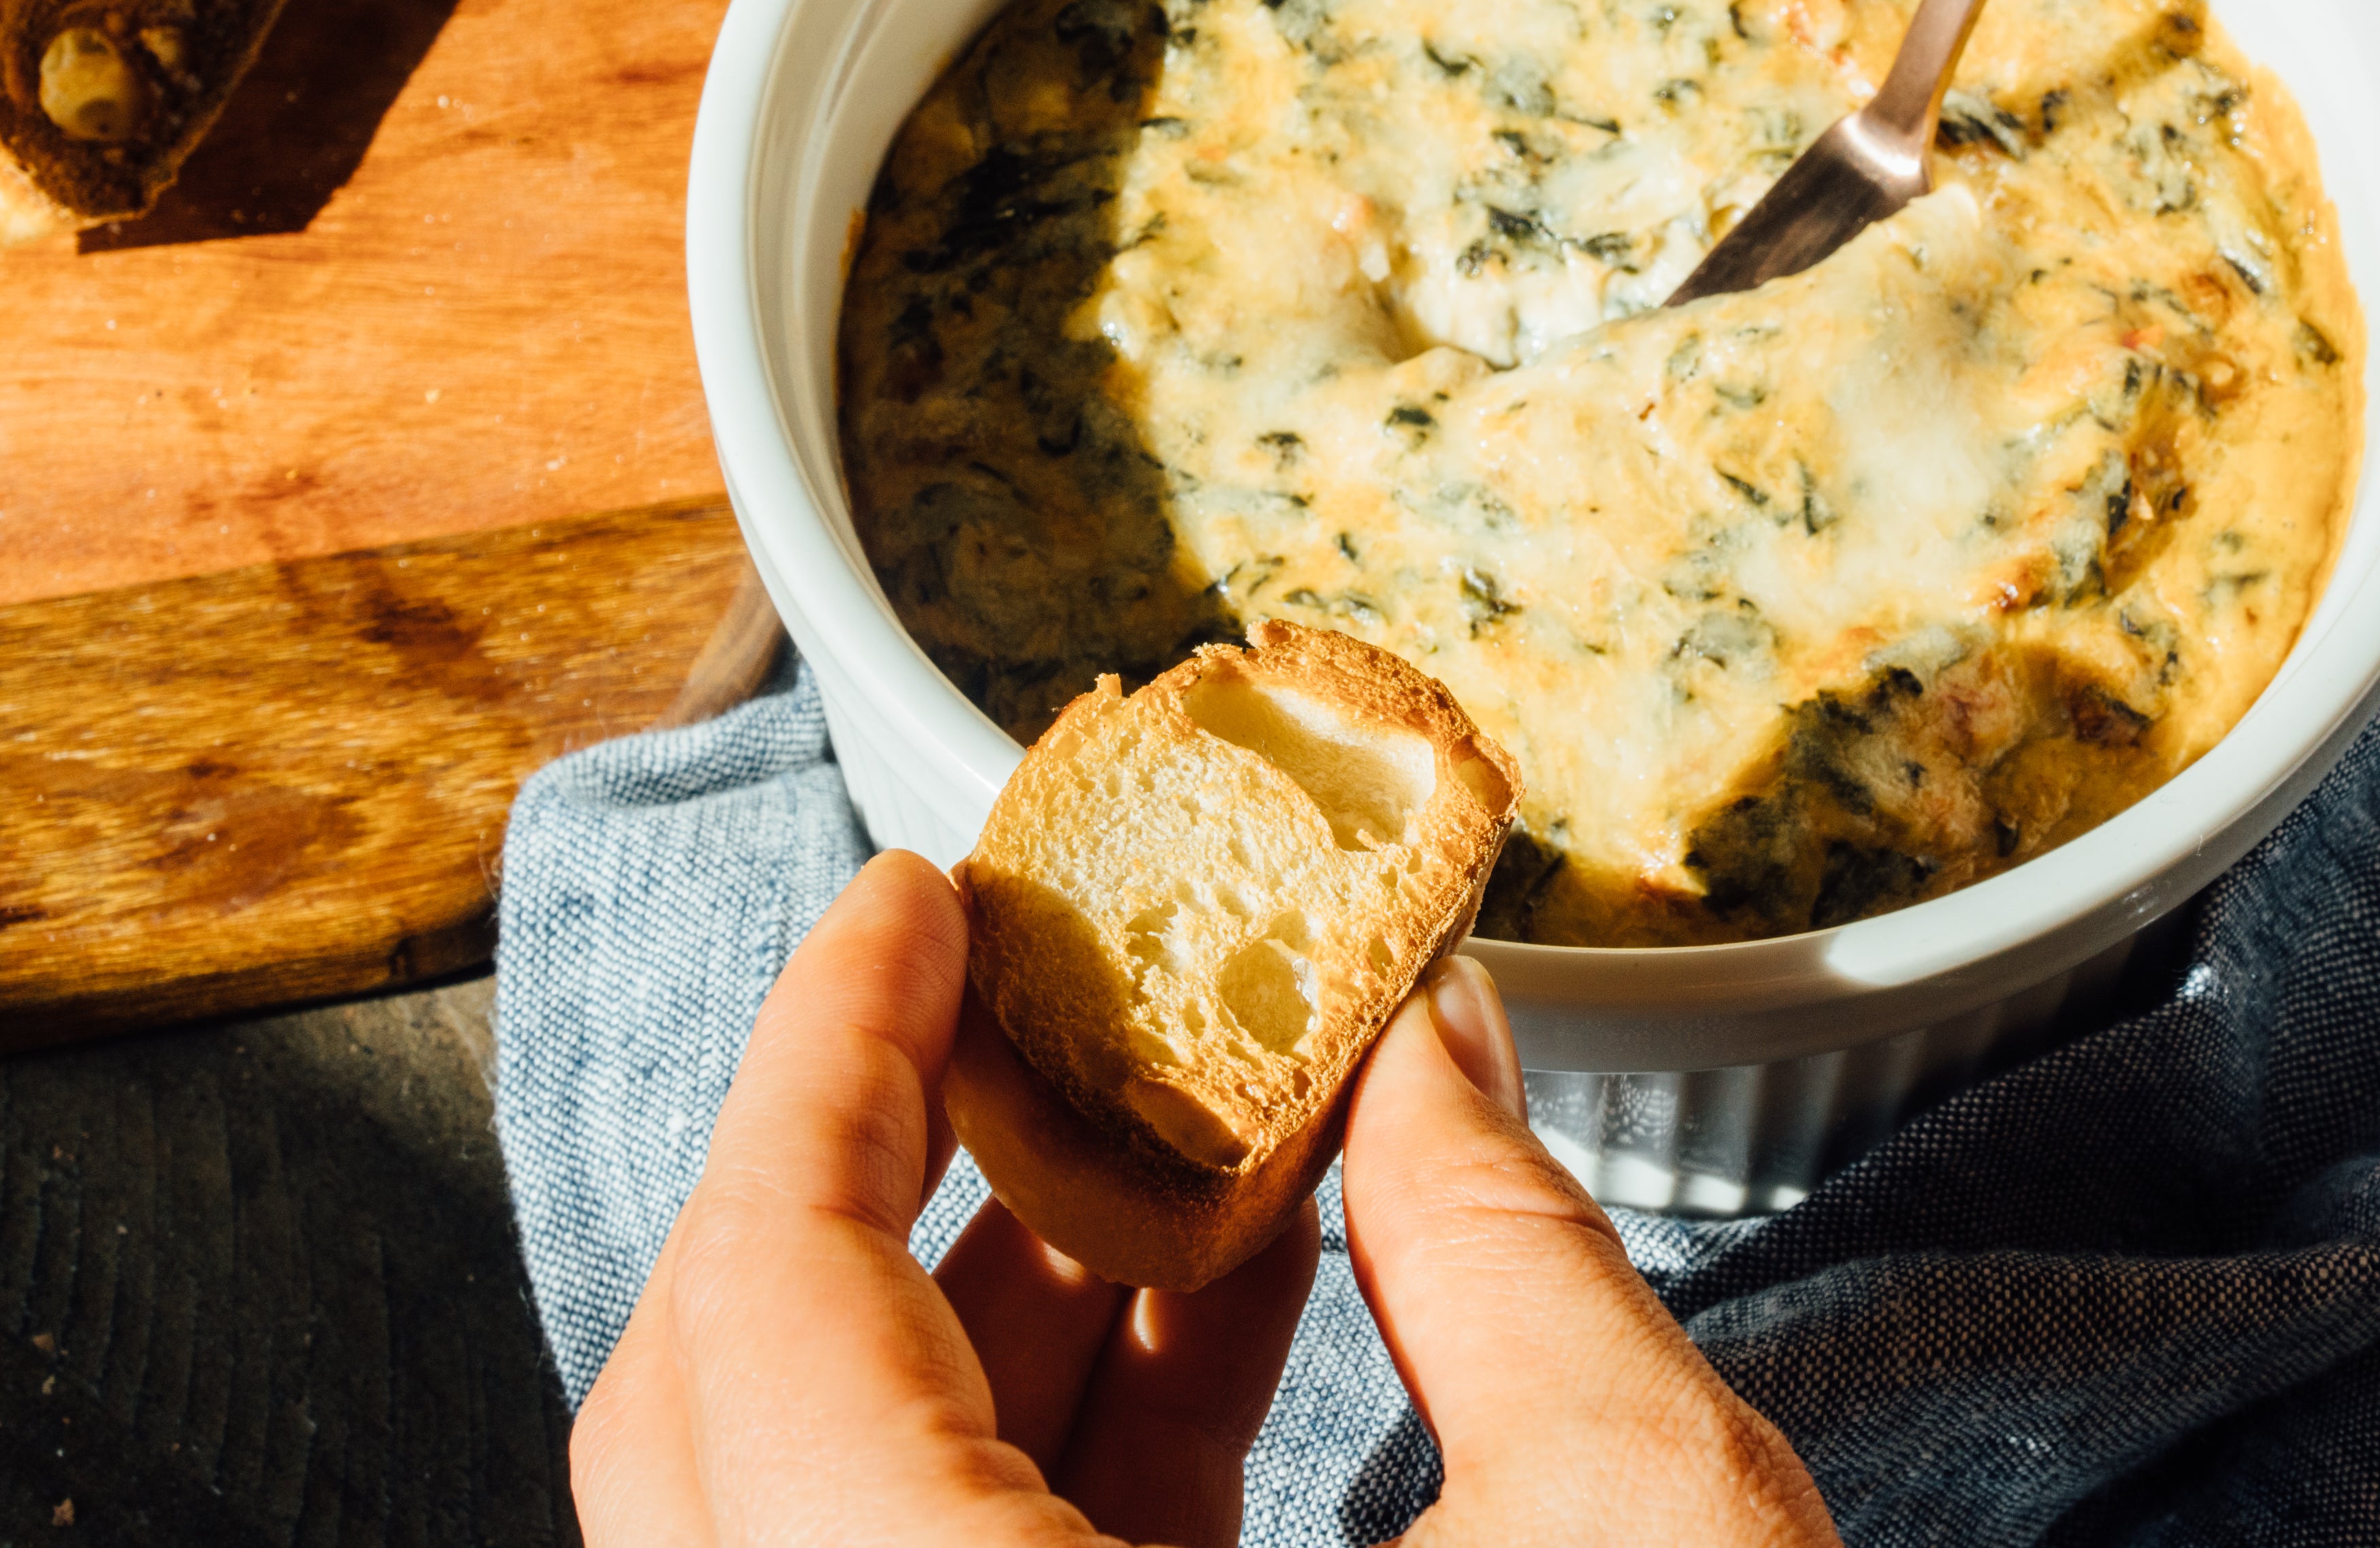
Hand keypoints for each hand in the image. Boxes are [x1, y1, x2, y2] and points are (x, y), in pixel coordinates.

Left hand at [571, 854, 1834, 1546]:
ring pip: (844, 1530)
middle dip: (880, 1174)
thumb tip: (1430, 1039)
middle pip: (730, 1429)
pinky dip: (1067, 1460)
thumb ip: (1501, 1255)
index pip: (757, 1326)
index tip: (910, 897)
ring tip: (1175, 1122)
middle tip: (1018, 989)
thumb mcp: (1649, 1546)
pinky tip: (1231, 1299)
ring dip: (996, 1308)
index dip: (822, 1069)